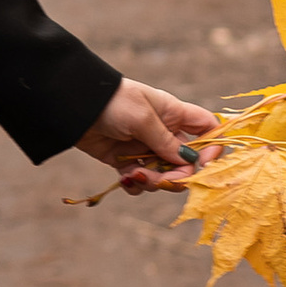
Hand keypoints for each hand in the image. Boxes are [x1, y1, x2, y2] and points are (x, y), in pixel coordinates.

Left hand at [75, 78, 216, 196]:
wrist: (73, 106)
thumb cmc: (113, 102)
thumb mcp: (142, 119)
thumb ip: (166, 142)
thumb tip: (190, 162)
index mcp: (174, 115)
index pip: (207, 129)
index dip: (212, 147)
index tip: (202, 164)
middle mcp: (163, 132)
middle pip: (185, 162)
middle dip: (176, 175)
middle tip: (160, 179)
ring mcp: (145, 147)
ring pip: (163, 174)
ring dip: (153, 181)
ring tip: (134, 175)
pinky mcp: (125, 160)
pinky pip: (139, 180)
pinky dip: (135, 185)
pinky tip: (126, 180)